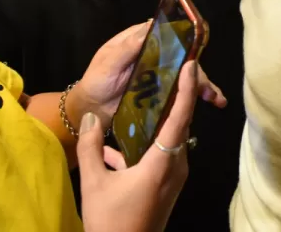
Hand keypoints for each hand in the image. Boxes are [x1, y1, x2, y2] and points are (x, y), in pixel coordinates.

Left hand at [69, 24, 227, 126]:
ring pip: (185, 74)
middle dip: (197, 71)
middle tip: (206, 88)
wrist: (89, 110)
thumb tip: (152, 24)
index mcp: (140, 40)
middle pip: (182, 57)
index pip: (168, 34)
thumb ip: (128, 46)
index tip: (197, 52)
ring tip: (215, 99)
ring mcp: (159, 74)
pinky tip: (214, 101)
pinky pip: (180, 91)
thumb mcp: (108, 62)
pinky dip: (196, 95)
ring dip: (202, 84)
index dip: (185, 41)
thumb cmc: (96, 81)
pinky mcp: (160, 93)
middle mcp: (154, 54)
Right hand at [77, 60, 198, 231]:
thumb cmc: (111, 221)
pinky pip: (160, 156)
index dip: (186, 88)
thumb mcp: (95, 184)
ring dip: (161, 120)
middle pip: (180, 125)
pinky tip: (116, 145)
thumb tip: (91, 117)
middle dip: (177, 97)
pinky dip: (146, 145)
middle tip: (169, 70)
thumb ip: (91, 147)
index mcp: (163, 162)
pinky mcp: (166, 186)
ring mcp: (173, 177)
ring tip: (146, 97)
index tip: (190, 64)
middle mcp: (176, 166)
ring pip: (171, 140)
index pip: (180, 117)